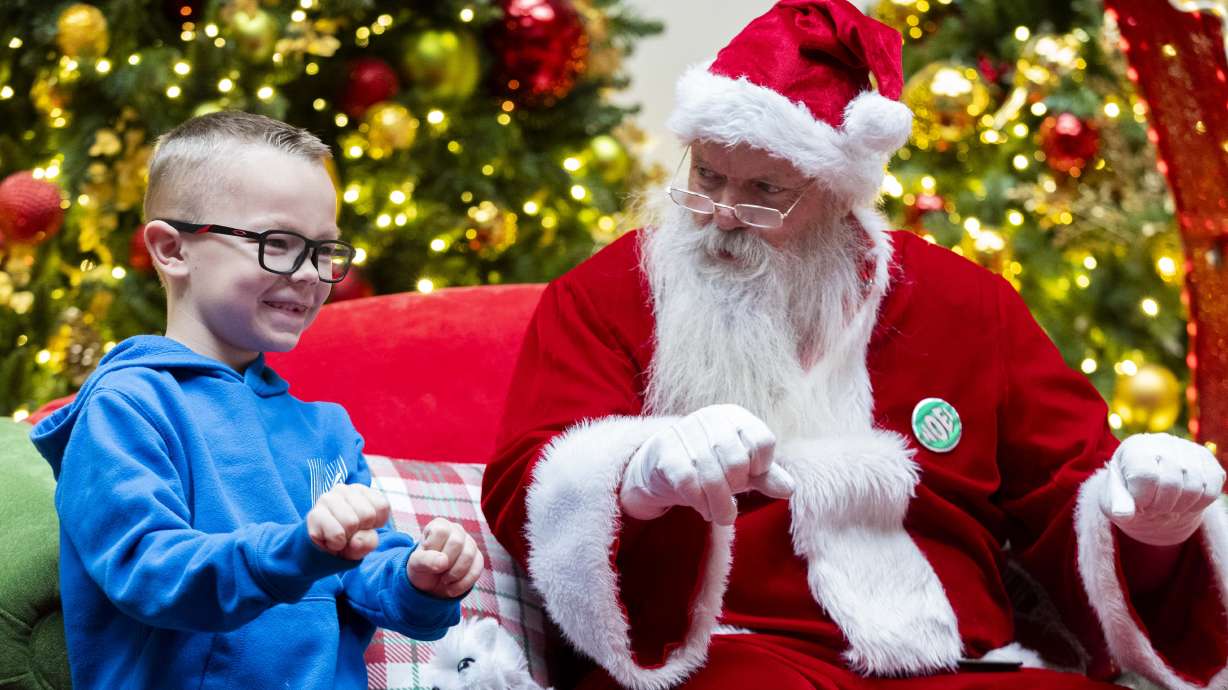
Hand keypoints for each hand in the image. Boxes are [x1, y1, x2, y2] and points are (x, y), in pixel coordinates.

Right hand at [307, 483, 389, 559]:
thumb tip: (356, 540)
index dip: (377, 524)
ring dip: (347, 538)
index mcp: (361, 491)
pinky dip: (336, 544)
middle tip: (350, 533)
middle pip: (368, 515)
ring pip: (351, 523)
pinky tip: (330, 540)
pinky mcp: (314, 514)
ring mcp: (327, 499)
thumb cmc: (348, 541)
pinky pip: (336, 534)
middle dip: (361, 531)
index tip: (365, 526)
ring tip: (340, 536)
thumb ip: (369, 541)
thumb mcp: (366, 542)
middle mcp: (343, 489)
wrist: (320, 551)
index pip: (382, 506)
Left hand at [407, 517, 483, 597]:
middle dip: (445, 563)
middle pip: (457, 543)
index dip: (433, 548)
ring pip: (468, 556)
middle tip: (436, 571)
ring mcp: (470, 544)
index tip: (427, 559)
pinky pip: (476, 570)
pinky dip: (462, 584)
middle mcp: (457, 531)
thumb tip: (444, 561)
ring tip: (444, 580)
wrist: (431, 584)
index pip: (441, 531)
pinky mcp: (478, 559)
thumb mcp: (415, 564)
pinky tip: (451, 588)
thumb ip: (425, 560)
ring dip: (454, 574)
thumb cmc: (422, 568)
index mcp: (440, 525)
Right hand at [619, 404, 793, 525]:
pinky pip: (690, 485)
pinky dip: (701, 504)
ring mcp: (684, 433)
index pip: (763, 441)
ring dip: (721, 507)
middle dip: (736, 488)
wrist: (659, 468)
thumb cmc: (709, 467)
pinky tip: (702, 508)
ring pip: (714, 479)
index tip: (750, 475)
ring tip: (721, 515)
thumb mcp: (743, 471)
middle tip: (729, 495)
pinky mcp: (664, 453)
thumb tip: (789, 489)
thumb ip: (767, 477)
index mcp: (734, 416)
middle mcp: (709, 418)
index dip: (761, 467)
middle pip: (738, 463)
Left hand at [1101, 433, 1224, 545]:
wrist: (1150, 481)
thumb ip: (1118, 504)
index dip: (1143, 499)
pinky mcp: (1206, 458)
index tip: (1138, 503)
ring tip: (1167, 504)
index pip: (1147, 476)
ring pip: (1195, 488)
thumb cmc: (1129, 489)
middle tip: (1153, 507)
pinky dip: (1198, 504)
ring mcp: (1187, 448)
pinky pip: (1212, 490)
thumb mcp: (1115, 497)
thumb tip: (1123, 514)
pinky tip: (1183, 502)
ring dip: (1180, 506)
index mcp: (1135, 447)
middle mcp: (1163, 441)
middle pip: (1172, 483)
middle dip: (1161, 505)